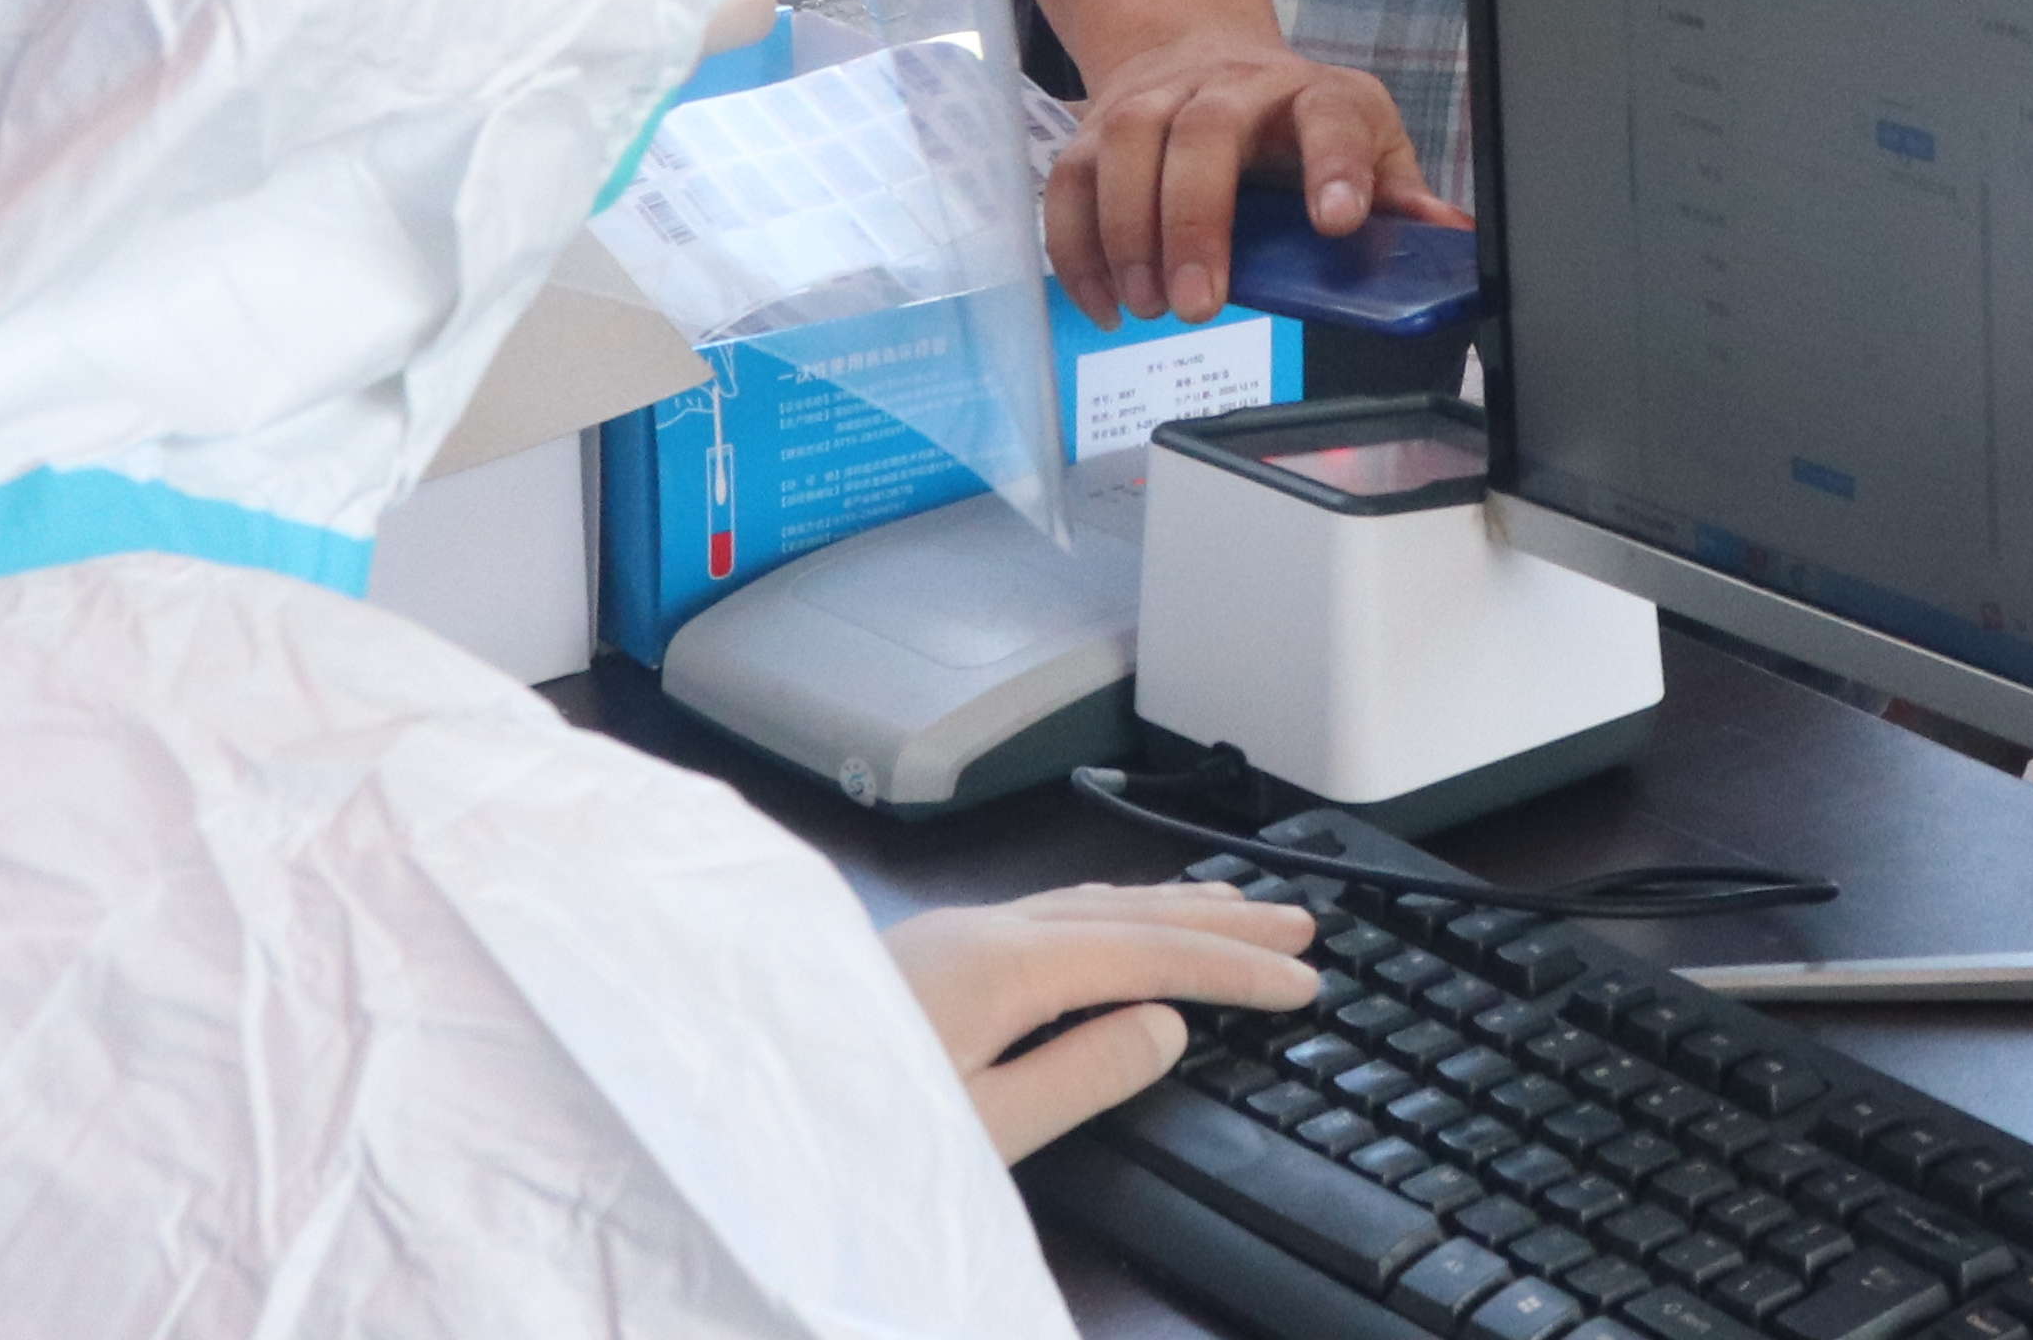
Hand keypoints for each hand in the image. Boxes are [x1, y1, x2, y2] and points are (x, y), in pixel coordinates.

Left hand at [884, 884, 1320, 1161]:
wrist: (728, 1103)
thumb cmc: (843, 1131)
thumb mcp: (981, 1129)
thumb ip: (1081, 1074)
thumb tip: (1166, 1024)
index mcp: (1003, 965)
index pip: (1150, 954)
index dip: (1234, 968)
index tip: (1305, 979)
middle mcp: (979, 930)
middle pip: (1125, 908)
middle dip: (1219, 915)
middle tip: (1300, 922)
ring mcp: (948, 933)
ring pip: (1085, 901)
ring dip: (1167, 904)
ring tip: (1230, 905)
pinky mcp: (925, 953)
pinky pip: (1048, 911)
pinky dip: (1110, 911)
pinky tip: (1113, 923)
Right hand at [1048, 18, 1449, 322]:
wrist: (1203, 52)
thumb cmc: (1296, 119)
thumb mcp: (1365, 142)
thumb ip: (1398, 194)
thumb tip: (1448, 238)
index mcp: (1316, 95)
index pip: (1333, 117)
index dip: (1338, 165)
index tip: (1340, 223)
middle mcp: (1233, 85)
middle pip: (1206, 132)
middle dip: (1195, 220)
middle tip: (1199, 303)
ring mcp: (1159, 98)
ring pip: (1127, 142)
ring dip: (1129, 231)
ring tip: (1147, 306)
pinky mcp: (1098, 125)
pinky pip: (1069, 178)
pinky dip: (1076, 246)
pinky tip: (1103, 302)